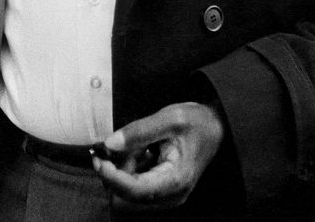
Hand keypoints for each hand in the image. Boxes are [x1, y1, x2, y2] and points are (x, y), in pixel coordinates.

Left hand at [93, 101, 223, 210]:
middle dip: (116, 172)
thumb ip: (138, 131)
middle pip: (125, 197)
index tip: (99, 156)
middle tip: (122, 145)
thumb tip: (109, 144)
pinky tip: (141, 152)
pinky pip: (132, 187)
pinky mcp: (159, 192)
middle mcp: (170, 196)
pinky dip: (129, 169)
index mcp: (175, 180)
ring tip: (139, 146)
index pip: (134, 191)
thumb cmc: (197, 123)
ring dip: (122, 169)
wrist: (215, 128)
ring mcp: (165, 197)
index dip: (111, 176)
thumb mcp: (170, 117)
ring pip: (126, 193)